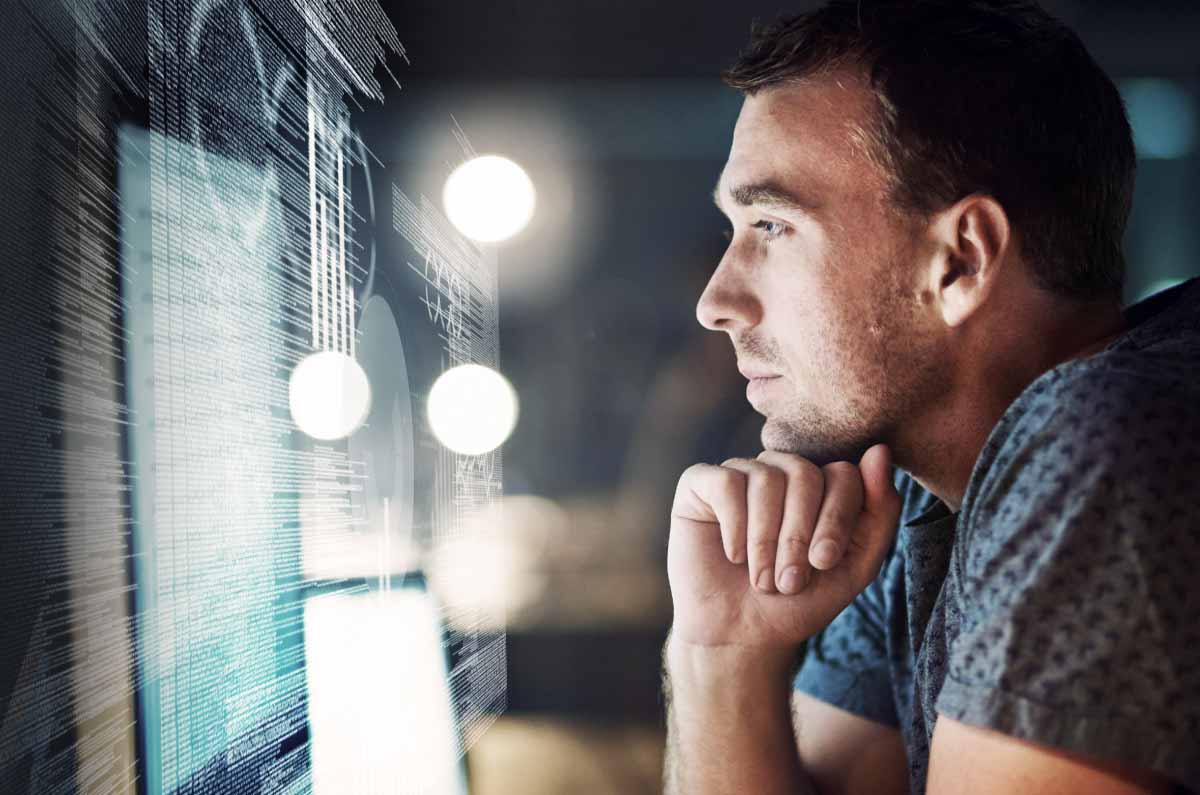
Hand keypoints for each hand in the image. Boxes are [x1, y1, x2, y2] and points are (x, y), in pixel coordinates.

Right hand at [667, 444, 900, 651]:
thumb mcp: (855, 566)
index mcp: (821, 484)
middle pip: (804, 473)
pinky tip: (732, 555)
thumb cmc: (797, 601)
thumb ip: (879, 512)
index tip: (823, 564)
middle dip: (799, 534)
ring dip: (766, 539)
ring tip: (761, 577)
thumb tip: (880, 451)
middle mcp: (781, 471)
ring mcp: (740, 473)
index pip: (843, 473)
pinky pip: (726, 483)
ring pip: (765, 478)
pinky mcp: (700, 483)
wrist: (740, 634)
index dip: (836, 519)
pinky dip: (734, 525)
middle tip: (789, 580)